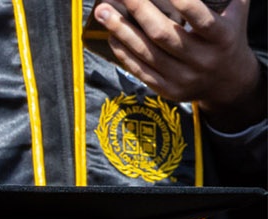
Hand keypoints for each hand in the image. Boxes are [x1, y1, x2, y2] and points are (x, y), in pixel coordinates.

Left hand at [94, 0, 264, 128]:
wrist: (228, 83)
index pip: (202, 20)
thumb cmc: (228, 38)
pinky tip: (111, 34)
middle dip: (139, 10)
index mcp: (223, 38)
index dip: (184, 4)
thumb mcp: (236, 15)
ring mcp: (183, 78)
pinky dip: (123, 50)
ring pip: (146, 52)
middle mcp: (202, 60)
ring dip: (121, 30)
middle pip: (163, 34)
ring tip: (103, 12)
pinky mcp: (167, 89)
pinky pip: (139, 69)